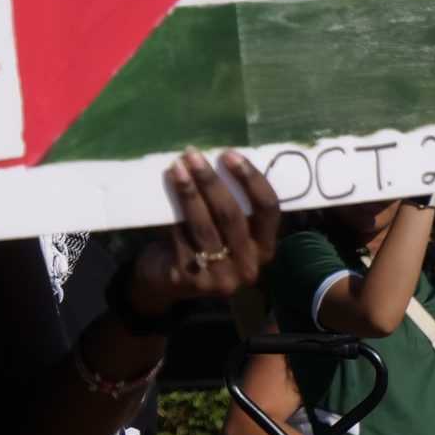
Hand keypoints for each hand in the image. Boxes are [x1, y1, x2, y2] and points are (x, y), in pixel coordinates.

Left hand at [125, 150, 280, 318]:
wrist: (165, 281)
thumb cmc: (201, 243)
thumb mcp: (223, 228)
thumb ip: (228, 204)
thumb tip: (217, 158)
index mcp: (265, 248)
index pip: (268, 209)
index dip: (251, 179)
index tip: (229, 154)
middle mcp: (249, 266)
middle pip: (232, 215)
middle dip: (211, 182)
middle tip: (193, 155)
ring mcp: (222, 277)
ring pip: (205, 226)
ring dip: (189, 193)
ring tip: (177, 167)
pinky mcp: (194, 280)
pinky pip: (182, 238)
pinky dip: (174, 214)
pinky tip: (166, 192)